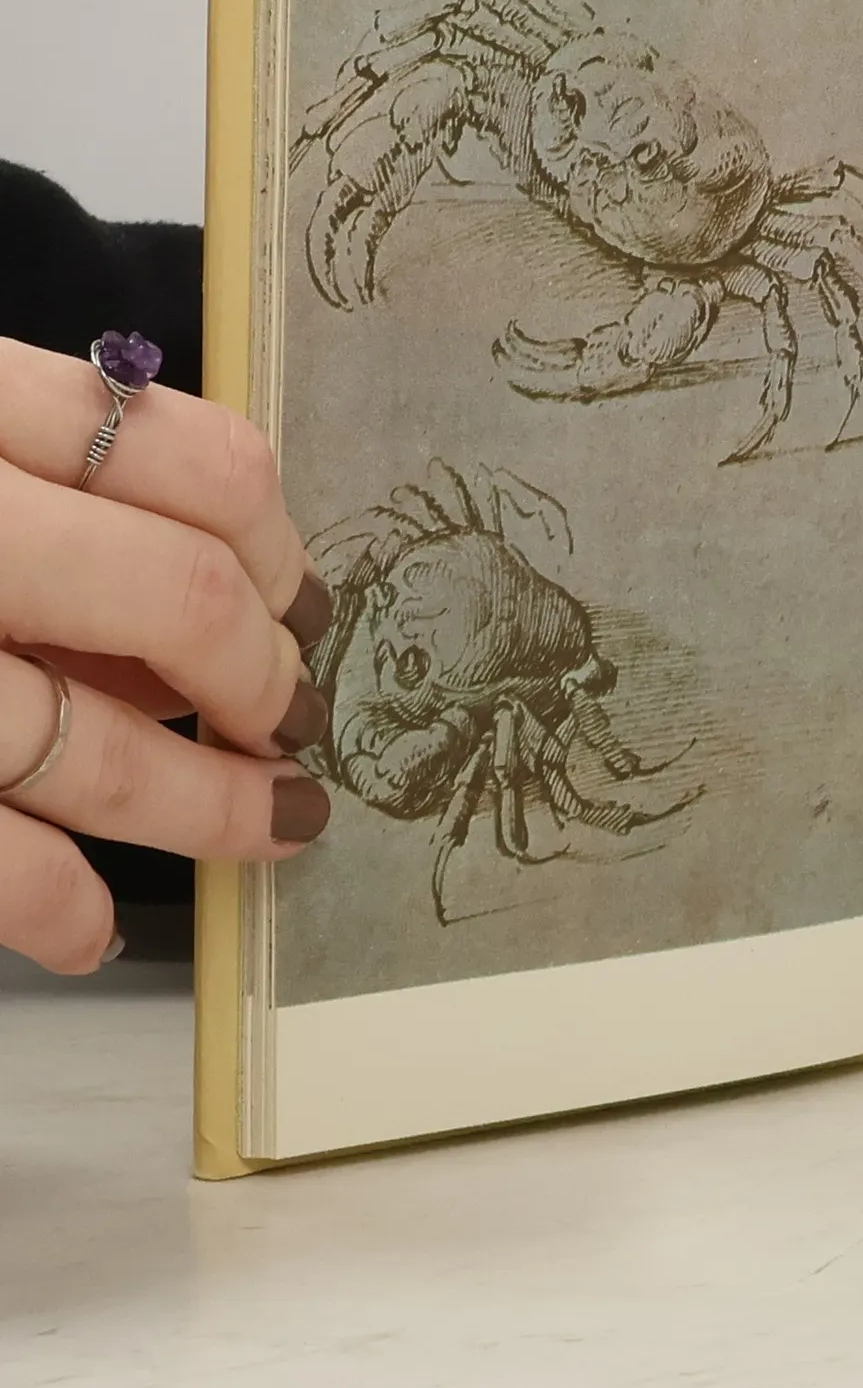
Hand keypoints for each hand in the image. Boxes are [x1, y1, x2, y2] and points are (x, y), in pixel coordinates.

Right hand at [0, 339, 331, 971]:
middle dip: (264, 680)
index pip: (200, 460)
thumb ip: (34, 472)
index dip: (281, 547)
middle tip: (291, 722)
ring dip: (211, 803)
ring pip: (88, 742)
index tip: (304, 606)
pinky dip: (49, 902)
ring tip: (274, 827)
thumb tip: (215, 583)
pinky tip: (89, 926)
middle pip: (178, 599)